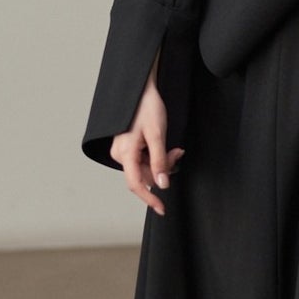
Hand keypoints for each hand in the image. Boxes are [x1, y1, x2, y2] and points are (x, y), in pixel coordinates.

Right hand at [109, 47, 183, 215]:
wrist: (140, 88)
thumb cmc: (147, 108)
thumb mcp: (157, 135)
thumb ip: (160, 161)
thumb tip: (162, 185)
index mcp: (125, 153)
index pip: (136, 184)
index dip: (150, 199)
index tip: (162, 209)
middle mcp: (120, 154)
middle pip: (144, 176)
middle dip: (163, 170)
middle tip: (178, 153)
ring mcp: (122, 151)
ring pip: (145, 169)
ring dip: (162, 163)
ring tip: (174, 148)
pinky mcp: (127, 147)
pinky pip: (142, 160)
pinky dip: (156, 157)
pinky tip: (165, 147)